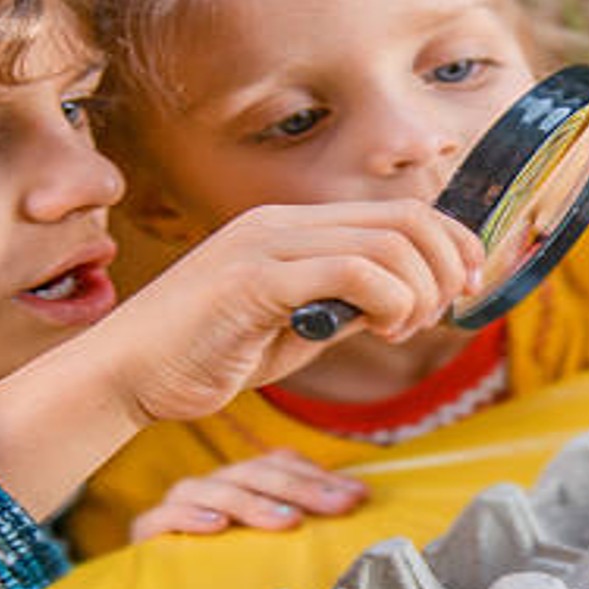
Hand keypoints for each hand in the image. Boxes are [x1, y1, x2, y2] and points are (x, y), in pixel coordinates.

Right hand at [0, 199, 479, 520]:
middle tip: (446, 312)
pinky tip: (383, 328)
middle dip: (447, 263)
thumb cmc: (197, 359)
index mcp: (289, 229)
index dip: (449, 244)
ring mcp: (265, 244)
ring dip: (418, 288)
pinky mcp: (252, 277)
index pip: (396, 212)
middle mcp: (279, 222)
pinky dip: (387, 298)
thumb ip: (339, 311)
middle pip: (404, 216)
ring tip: (405, 329)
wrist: (122, 376)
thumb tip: (398, 305)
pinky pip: (349, 270)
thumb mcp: (288, 333)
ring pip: (385, 240)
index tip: (467, 287)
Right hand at [130, 449, 368, 541]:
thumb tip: (365, 523)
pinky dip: (188, 517)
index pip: (279, 464)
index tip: (358, 495)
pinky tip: (216, 527)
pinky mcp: (148, 535)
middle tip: (339, 506)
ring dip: (253, 502)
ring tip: (288, 522)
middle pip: (254, 473)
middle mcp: (211, 490)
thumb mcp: (277, 559)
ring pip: (213, 489)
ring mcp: (178, 508)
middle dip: (301, 487)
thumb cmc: (233, 585)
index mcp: (241, 485)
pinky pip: (160, 518)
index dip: (319, 476)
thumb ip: (308, 537)